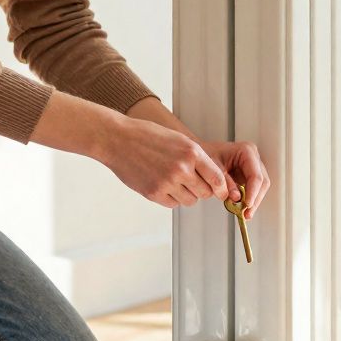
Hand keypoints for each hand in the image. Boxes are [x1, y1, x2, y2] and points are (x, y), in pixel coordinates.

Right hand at [100, 117, 230, 207]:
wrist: (118, 139)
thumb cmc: (148, 136)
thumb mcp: (178, 140)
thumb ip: (196, 158)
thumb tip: (213, 179)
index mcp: (191, 152)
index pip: (217, 179)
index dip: (222, 189)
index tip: (222, 193)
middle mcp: (182, 168)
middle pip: (205, 193)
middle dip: (202, 191)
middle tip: (193, 184)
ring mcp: (167, 182)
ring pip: (189, 201)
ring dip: (186, 195)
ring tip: (174, 182)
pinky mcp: (154, 193)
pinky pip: (172, 204)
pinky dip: (171, 198)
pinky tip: (163, 185)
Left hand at [200, 141, 269, 218]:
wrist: (198, 155)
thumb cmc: (204, 155)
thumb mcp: (212, 168)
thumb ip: (225, 183)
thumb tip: (237, 198)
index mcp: (246, 151)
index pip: (255, 175)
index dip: (253, 192)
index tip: (247, 205)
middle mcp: (253, 158)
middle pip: (262, 182)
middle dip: (255, 199)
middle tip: (246, 213)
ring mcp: (252, 167)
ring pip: (260, 188)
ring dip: (253, 202)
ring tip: (244, 214)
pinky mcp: (248, 176)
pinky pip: (253, 190)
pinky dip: (248, 200)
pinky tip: (242, 209)